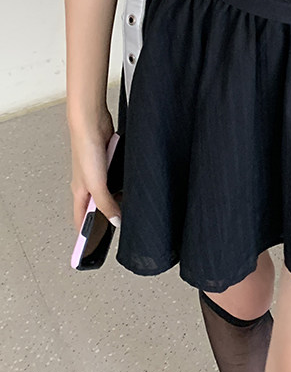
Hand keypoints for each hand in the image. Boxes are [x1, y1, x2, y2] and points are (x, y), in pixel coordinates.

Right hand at [67, 112, 121, 232]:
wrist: (92, 122)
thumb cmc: (86, 149)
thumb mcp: (96, 184)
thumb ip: (105, 204)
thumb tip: (116, 222)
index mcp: (79, 192)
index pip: (79, 219)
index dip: (84, 234)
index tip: (91, 249)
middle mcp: (87, 184)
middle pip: (95, 207)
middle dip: (104, 218)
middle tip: (117, 229)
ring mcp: (98, 172)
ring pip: (106, 192)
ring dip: (115, 200)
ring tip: (127, 210)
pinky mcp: (107, 161)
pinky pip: (114, 177)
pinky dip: (121, 184)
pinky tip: (129, 184)